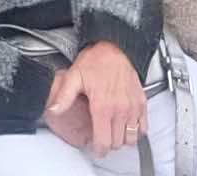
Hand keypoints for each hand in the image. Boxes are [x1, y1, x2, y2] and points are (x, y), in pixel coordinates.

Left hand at [44, 42, 147, 157]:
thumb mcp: (74, 76)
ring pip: (131, 139)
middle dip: (108, 144)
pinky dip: (136, 131)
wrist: (115, 47)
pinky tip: (126, 124)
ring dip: (122, 139)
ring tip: (113, 131)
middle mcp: (120, 110)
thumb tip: (53, 110)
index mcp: (102, 107)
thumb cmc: (96, 60)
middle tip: (102, 136)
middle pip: (117, 143)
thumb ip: (63, 97)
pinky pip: (143, 128)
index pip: (103, 141)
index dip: (98, 149)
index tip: (95, 147)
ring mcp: (133, 108)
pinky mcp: (142, 103)